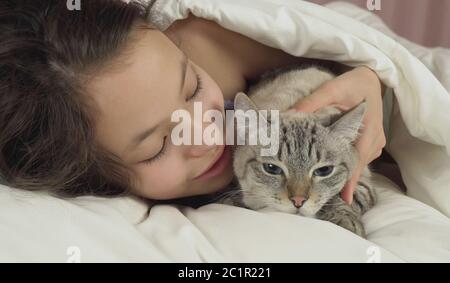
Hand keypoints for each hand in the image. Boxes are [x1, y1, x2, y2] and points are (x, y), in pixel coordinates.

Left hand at [292, 66, 385, 203]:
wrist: (373, 77)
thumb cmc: (352, 84)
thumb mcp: (331, 90)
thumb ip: (311, 103)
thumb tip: (291, 116)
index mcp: (368, 128)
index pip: (357, 160)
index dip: (349, 180)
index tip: (344, 198)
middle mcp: (375, 139)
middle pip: (358, 165)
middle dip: (344, 180)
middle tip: (328, 196)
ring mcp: (376, 141)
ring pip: (360, 163)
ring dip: (346, 173)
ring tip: (331, 187)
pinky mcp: (373, 141)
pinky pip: (361, 157)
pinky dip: (350, 164)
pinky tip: (338, 170)